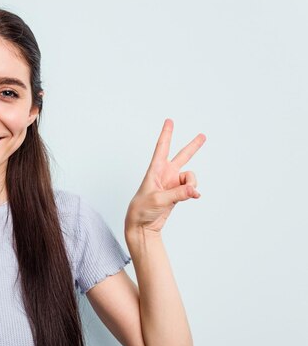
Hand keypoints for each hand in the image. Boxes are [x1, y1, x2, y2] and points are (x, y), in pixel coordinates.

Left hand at [125, 119, 205, 233]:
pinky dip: (193, 191)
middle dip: (193, 146)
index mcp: (155, 170)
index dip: (166, 134)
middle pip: (182, 156)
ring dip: (192, 184)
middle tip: (203, 135)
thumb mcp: (159, 200)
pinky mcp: (177, 193)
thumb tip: (195, 191)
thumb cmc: (141, 210)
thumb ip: (178, 194)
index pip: (161, 148)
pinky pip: (191, 188)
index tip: (169, 120)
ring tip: (188, 193)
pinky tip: (194, 196)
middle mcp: (164, 174)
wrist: (142, 225)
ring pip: (190, 177)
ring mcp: (172, 183)